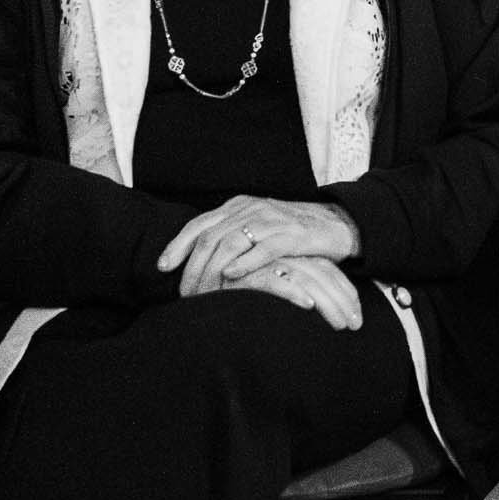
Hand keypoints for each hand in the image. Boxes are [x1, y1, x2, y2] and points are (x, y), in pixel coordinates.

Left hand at [158, 196, 360, 297]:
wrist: (336, 224)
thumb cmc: (292, 232)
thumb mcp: (257, 227)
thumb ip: (231, 235)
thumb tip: (198, 259)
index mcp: (240, 205)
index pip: (200, 223)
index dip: (178, 245)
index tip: (163, 267)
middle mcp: (252, 209)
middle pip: (210, 237)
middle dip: (192, 268)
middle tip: (185, 294)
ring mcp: (272, 220)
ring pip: (231, 243)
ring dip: (212, 272)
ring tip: (204, 294)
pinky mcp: (293, 235)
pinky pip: (264, 249)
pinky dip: (244, 263)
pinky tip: (231, 277)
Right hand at [229, 254, 363, 331]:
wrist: (203, 289)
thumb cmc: (237, 292)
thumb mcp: (272, 287)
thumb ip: (294, 291)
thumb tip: (321, 309)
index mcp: (290, 256)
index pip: (326, 270)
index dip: (345, 292)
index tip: (357, 318)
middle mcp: (280, 255)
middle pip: (322, 273)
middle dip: (343, 299)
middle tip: (356, 325)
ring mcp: (263, 261)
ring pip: (306, 277)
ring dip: (328, 301)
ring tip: (343, 323)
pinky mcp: (243, 272)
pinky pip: (273, 280)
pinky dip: (292, 291)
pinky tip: (308, 305)